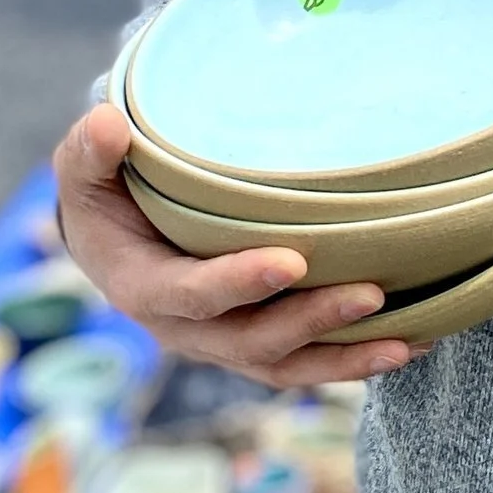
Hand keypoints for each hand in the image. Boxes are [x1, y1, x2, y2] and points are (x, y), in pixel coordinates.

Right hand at [54, 102, 429, 387]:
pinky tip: (409, 343)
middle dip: (310, 322)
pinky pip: (305, 362)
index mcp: (143, 288)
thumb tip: (107, 126)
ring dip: (346, 358)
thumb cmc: (103, 192)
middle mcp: (186, 329)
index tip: (290, 262)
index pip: (190, 295)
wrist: (111, 237)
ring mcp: (223, 342)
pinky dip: (353, 360)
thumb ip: (91, 150)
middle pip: (251, 342)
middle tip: (369, 294)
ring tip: (407, 342)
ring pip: (286, 366)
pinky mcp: (255, 343)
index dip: (237, 284)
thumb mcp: (83, 167)